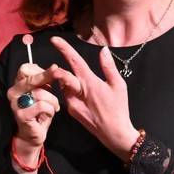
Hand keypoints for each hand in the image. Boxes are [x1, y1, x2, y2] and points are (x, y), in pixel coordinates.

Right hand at [6, 62, 59, 163]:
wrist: (32, 134)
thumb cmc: (39, 112)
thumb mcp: (42, 92)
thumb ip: (44, 81)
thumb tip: (54, 68)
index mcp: (17, 85)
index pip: (25, 68)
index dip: (40, 69)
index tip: (51, 74)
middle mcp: (13, 92)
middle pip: (31, 78)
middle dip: (47, 76)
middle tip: (58, 74)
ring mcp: (15, 104)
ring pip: (40, 93)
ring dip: (53, 101)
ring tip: (54, 107)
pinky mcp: (21, 115)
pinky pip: (42, 106)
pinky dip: (50, 110)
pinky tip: (49, 114)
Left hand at [48, 37, 139, 159]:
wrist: (114, 133)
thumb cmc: (119, 108)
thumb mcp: (118, 85)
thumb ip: (108, 67)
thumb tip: (104, 50)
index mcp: (90, 83)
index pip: (74, 62)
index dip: (64, 49)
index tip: (54, 39)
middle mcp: (77, 92)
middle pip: (62, 74)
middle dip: (58, 69)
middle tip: (57, 67)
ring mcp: (72, 103)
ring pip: (64, 85)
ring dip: (67, 81)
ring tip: (82, 85)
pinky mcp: (71, 111)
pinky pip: (67, 95)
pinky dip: (71, 91)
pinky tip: (83, 96)